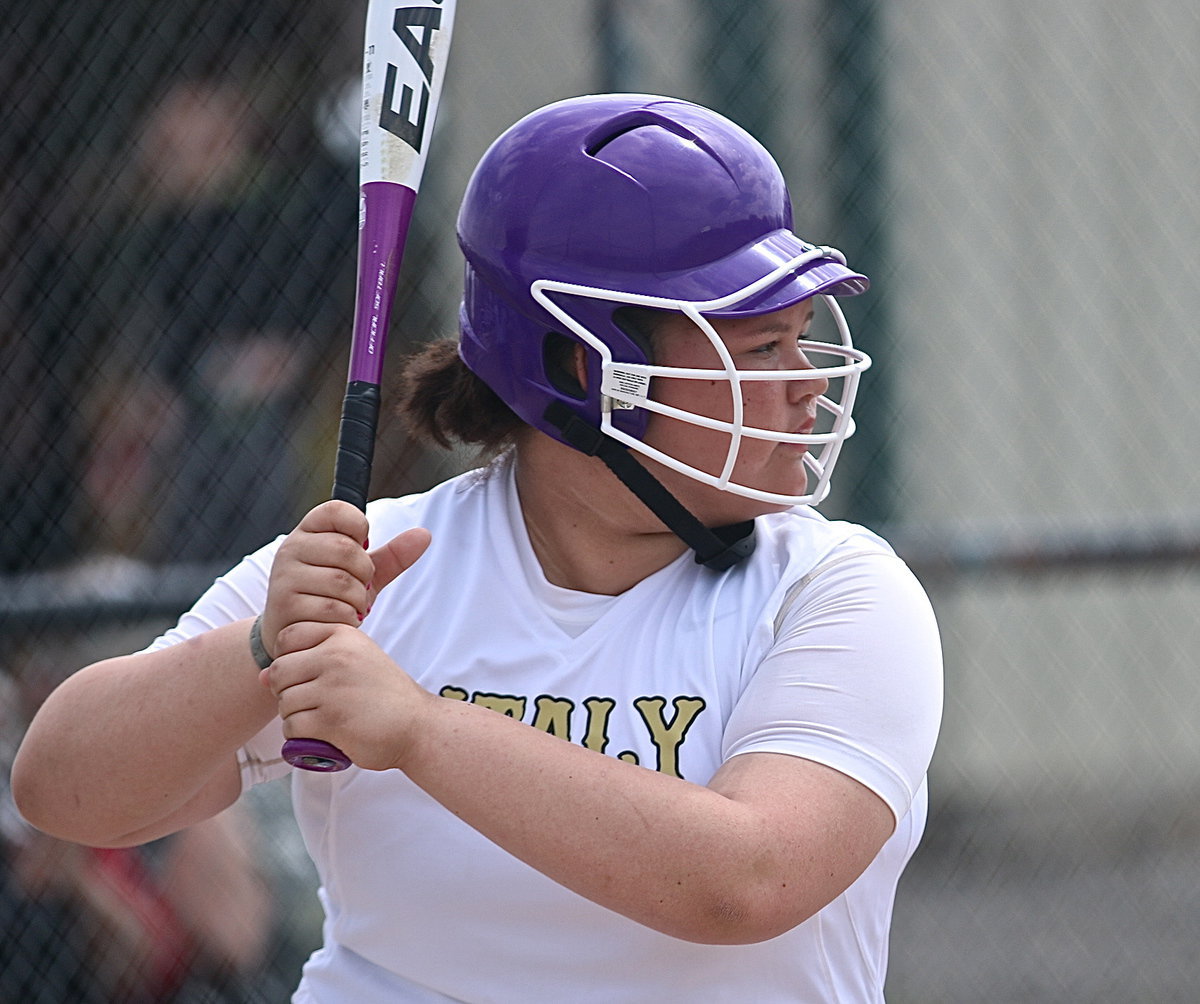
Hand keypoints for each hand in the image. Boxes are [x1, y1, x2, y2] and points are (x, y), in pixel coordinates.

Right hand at [261, 500, 430, 656]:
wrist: (293, 633)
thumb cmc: (330, 596)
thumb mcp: (360, 573)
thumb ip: (391, 555)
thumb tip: (425, 535)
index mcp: (309, 531)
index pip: (339, 510)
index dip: (359, 528)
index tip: (361, 548)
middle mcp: (292, 548)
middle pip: (348, 550)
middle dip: (365, 574)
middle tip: (358, 587)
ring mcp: (286, 576)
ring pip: (343, 582)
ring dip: (357, 600)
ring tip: (348, 606)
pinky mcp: (285, 605)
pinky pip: (334, 609)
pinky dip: (348, 619)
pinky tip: (340, 621)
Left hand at [263, 622, 433, 770]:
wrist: (417, 725)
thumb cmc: (383, 694)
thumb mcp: (353, 663)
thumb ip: (310, 661)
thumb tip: (260, 677)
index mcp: (343, 635)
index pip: (287, 637)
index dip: (289, 659)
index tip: (310, 676)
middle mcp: (336, 655)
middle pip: (279, 671)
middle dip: (287, 691)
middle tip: (312, 703)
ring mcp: (333, 688)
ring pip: (283, 702)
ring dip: (295, 716)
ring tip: (321, 719)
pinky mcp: (330, 720)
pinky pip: (292, 727)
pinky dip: (301, 736)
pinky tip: (321, 734)